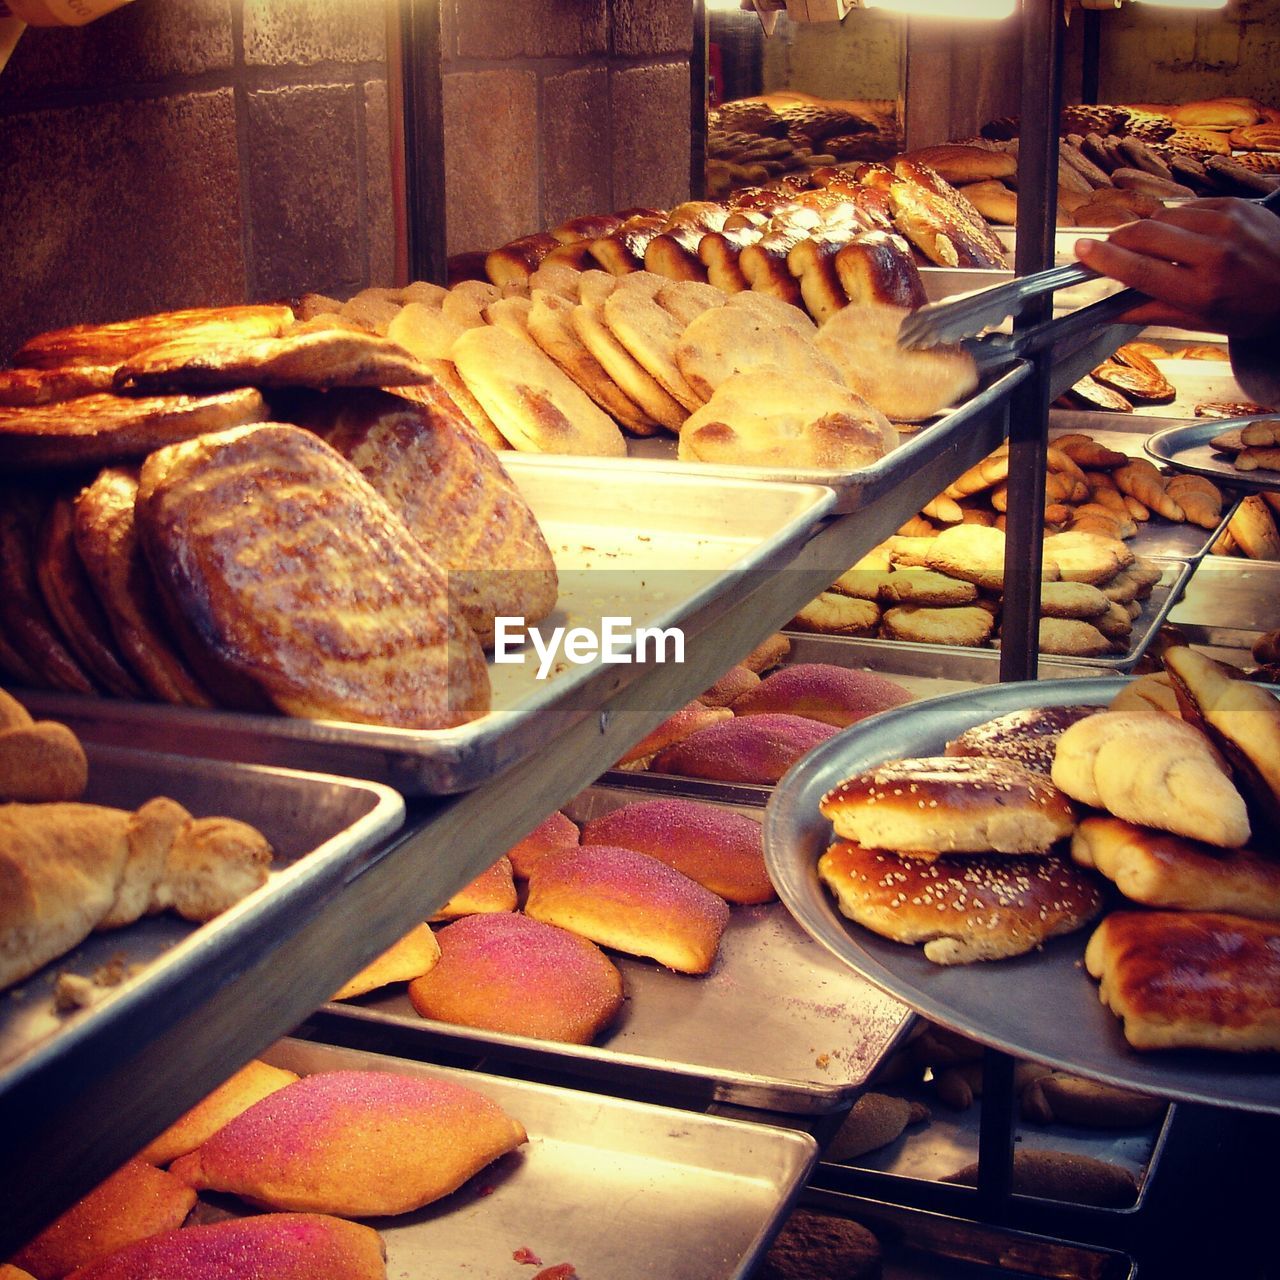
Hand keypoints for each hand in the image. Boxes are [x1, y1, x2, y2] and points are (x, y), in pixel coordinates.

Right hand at [1074, 198, 1279, 336]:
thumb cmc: (1253, 309)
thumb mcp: (1203, 321)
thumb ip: (1151, 311)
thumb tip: (1108, 310)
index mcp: (1202, 290)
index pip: (1139, 269)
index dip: (1104, 258)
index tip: (1081, 251)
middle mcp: (1214, 252)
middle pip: (1144, 233)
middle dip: (1117, 240)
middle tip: (1105, 249)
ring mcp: (1226, 222)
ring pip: (1162, 216)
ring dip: (1146, 231)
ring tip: (1151, 248)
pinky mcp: (1234, 204)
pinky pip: (1186, 207)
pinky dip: (1174, 221)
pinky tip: (1181, 236)